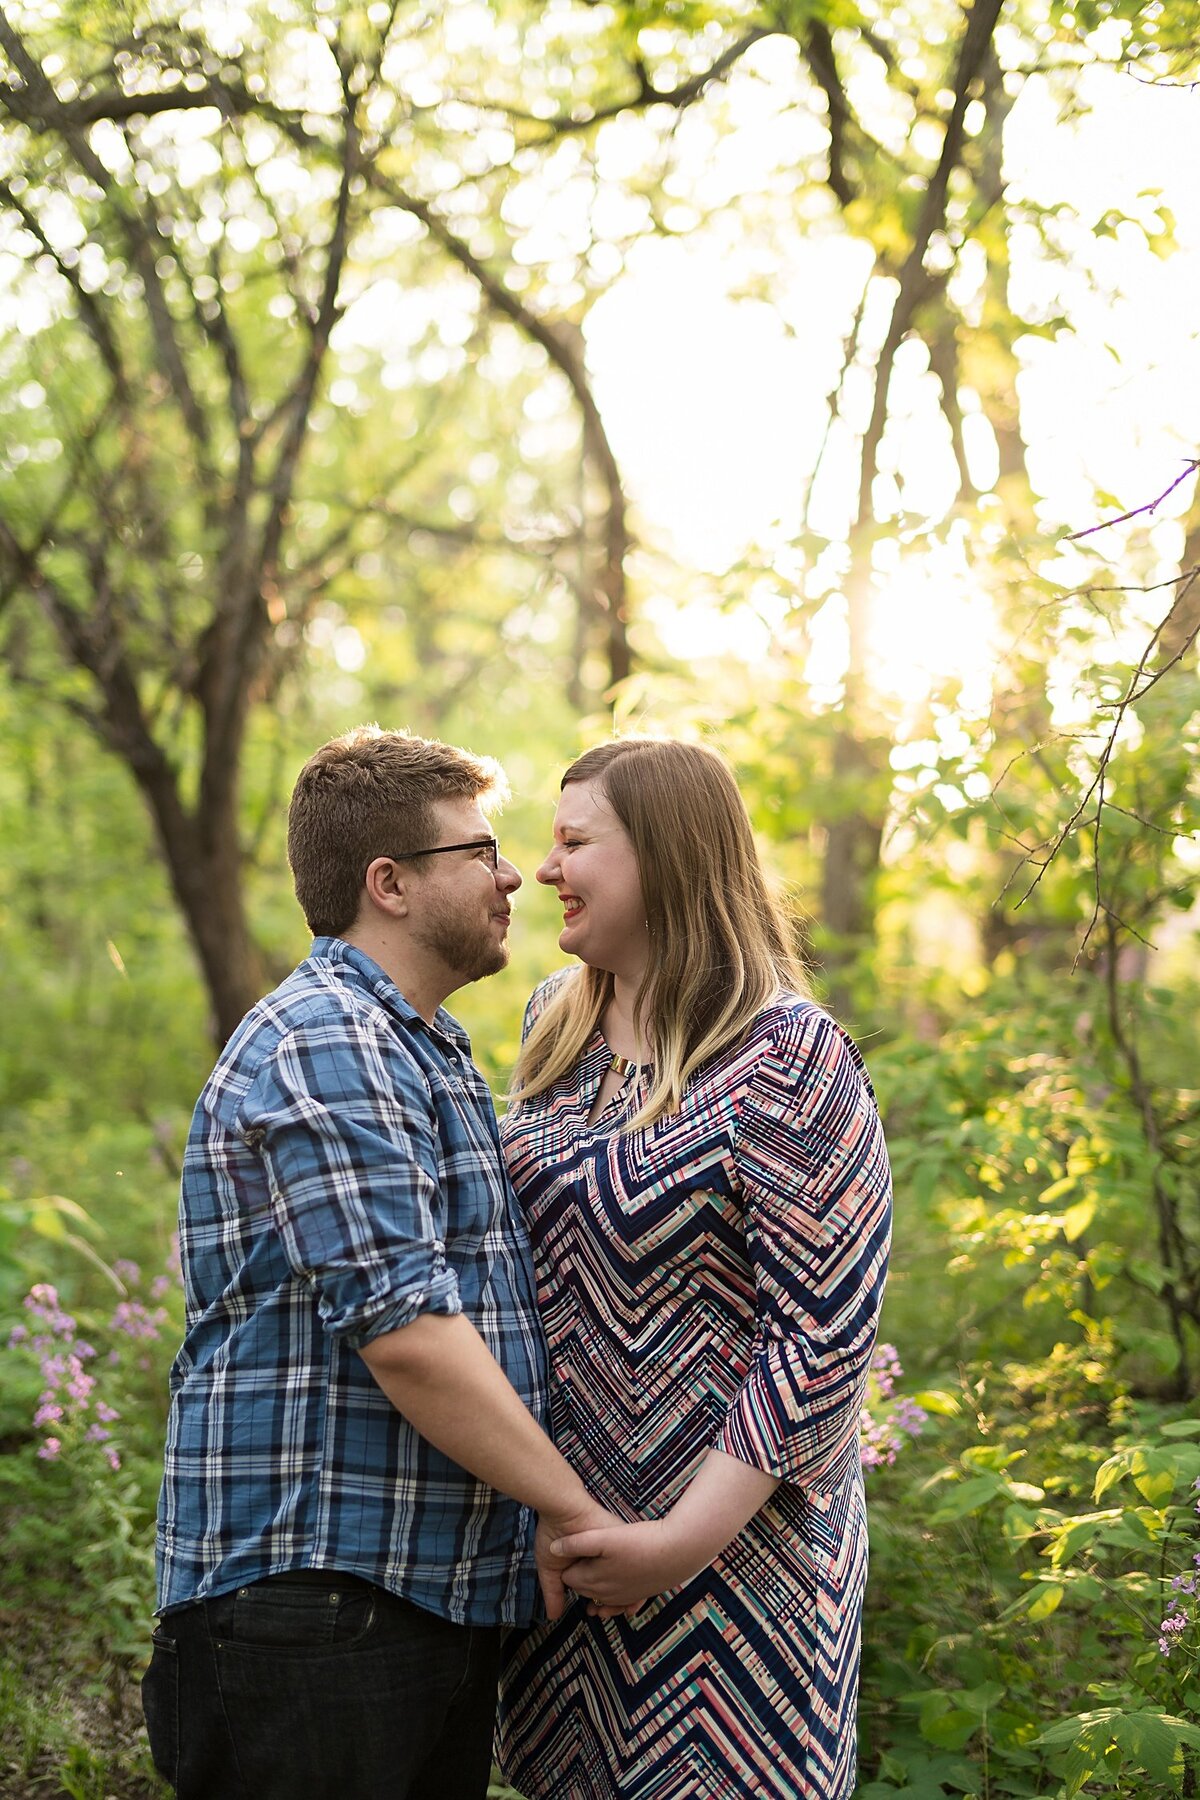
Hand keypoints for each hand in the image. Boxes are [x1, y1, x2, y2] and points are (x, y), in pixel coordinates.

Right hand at [534, 1497, 627, 1621]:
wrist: (562, 1508)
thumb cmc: (553, 1532)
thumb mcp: (550, 1568)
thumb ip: (553, 1592)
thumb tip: (553, 1616)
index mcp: (588, 1560)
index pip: (600, 1586)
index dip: (601, 1602)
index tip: (596, 1612)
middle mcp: (603, 1554)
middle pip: (616, 1584)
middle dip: (613, 1599)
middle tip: (604, 1610)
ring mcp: (614, 1547)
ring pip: (628, 1575)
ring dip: (623, 1590)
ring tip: (614, 1603)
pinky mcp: (622, 1539)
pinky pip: (634, 1562)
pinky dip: (631, 1576)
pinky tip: (622, 1585)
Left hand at [549, 1518, 704, 1615]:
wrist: (675, 1552)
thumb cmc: (639, 1542)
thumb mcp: (603, 1537)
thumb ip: (576, 1543)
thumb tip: (554, 1549)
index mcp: (594, 1580)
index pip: (569, 1578)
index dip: (566, 1565)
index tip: (568, 1553)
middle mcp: (607, 1594)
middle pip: (582, 1589)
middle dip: (576, 1579)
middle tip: (574, 1563)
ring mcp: (624, 1597)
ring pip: (600, 1599)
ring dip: (591, 1592)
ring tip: (586, 1581)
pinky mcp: (638, 1595)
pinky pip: (618, 1605)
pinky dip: (611, 1602)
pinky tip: (611, 1597)